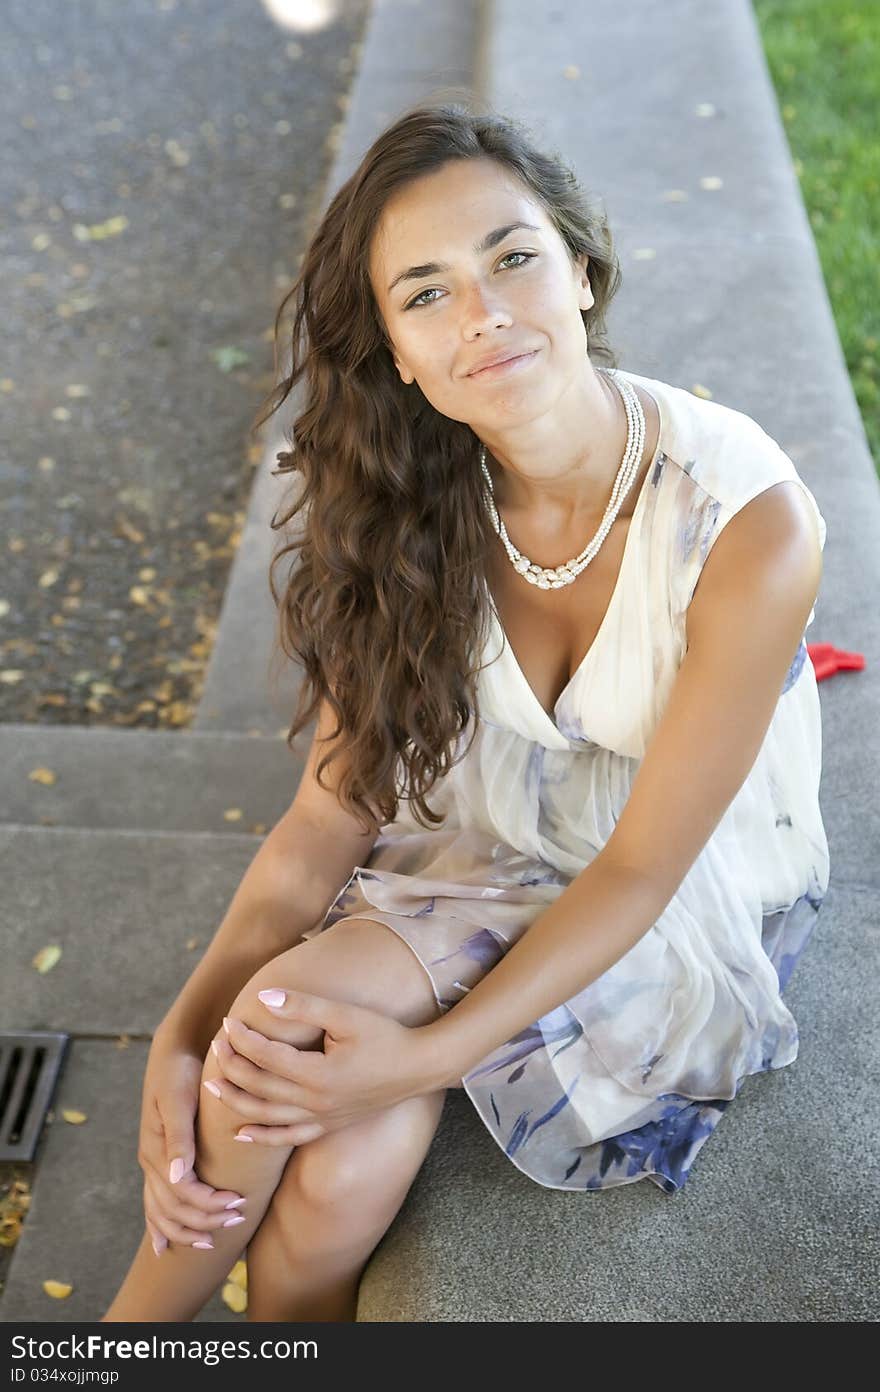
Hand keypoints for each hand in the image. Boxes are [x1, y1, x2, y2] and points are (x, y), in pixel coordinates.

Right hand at [137, 1035, 247, 1254]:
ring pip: (161, 1212)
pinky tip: (165, 1247)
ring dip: (186, 1229)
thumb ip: (178, 1137)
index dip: (208, 1204)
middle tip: (237, 1220)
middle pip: (172, 1209)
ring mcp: (153, 1162)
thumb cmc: (180, 1071)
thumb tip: (176, 1176)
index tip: (239, 1204)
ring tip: (213, 1239)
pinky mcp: (160, 1158)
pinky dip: (160, 1227)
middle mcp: (151, 1161)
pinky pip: (155, 1203)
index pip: (181, 1194)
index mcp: (156, 1150)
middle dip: (203, 1220)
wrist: (174, 1049)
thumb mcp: (178, 1098)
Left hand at [208, 990, 438, 1144]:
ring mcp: (321, 1118)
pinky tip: (240, 1132)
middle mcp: (316, 1102)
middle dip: (233, 1067)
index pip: (266, 1057)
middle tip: (215, 1046)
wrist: (420, 1066)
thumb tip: (263, 996)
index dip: (242, 1039)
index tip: (227, 1021)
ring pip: (267, 1116)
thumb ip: (304, 1006)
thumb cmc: (386, 1035)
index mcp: (318, 1074)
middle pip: (260, 1086)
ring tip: (212, 1086)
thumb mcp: (346, 1015)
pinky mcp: (328, 1126)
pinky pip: (288, 1138)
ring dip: (237, 1101)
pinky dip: (262, 1137)